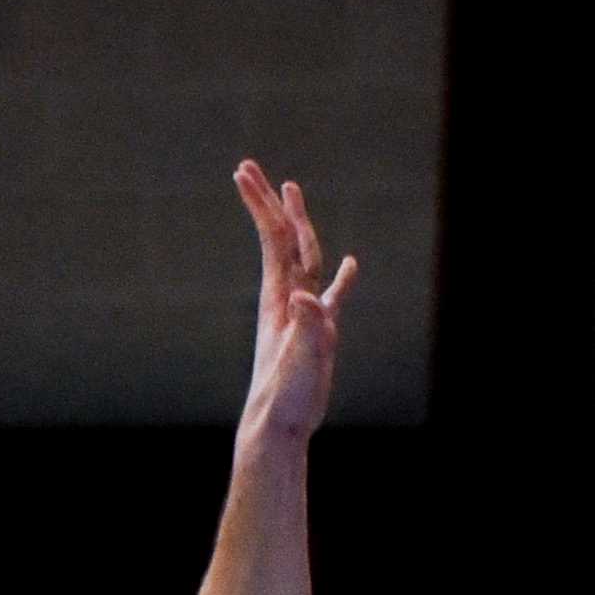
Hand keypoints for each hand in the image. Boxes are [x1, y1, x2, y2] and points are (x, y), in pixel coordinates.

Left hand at [234, 158, 357, 445]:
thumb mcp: (298, 363)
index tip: (244, 170)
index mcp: (282, 299)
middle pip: (282, 240)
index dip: (262, 205)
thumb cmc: (286, 398)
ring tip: (293, 195)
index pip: (275, 241)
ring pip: (303, 259)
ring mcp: (303, 314)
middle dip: (269, 205)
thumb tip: (308, 298)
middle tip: (249, 168)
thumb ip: (306, 329)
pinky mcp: (318, 334)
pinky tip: (350, 266)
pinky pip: (331, 297)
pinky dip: (341, 279)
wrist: (278, 426)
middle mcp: (289, 299)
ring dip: (298, 226)